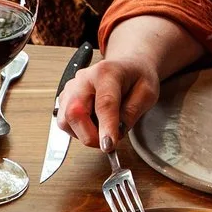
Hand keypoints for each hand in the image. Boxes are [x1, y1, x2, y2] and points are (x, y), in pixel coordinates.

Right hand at [54, 14, 199, 151]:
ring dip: (83, 133)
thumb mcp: (147, 93)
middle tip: (108, 143)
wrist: (127, 65)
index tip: (109, 146)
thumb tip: (117, 133)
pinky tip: (93, 123)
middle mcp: (83, 78)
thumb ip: (132, 113)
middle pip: (75, 112)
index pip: (104, 104)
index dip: (106, 127)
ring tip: (103, 128)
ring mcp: (70, 88)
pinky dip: (78, 130)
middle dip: (89, 135)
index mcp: (106, 72)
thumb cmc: (137, 77)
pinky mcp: (64, 98)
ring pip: (65, 121)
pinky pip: (64, 122)